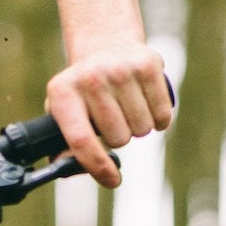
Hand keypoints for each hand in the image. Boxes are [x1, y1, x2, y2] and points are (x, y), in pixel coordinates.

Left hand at [44, 42, 173, 187]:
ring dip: (138, 128)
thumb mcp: (66, 114)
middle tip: (114, 119)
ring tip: (127, 108)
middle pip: (118, 139)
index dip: (99, 167)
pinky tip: (145, 103)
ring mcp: (120, 69)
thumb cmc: (85, 93)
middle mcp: (90, 78)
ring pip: (142, 129)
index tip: (113, 180)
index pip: (81, 141)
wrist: (106, 45)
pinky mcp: (147, 65)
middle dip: (120, 137)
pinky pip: (163, 115)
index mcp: (63, 93)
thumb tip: (66, 169)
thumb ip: (65, 146)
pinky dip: (158, 118)